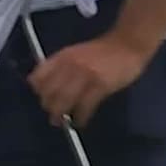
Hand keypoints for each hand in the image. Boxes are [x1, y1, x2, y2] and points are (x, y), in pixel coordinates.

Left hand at [27, 31, 153, 127]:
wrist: (128, 44)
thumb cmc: (102, 50)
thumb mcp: (76, 52)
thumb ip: (61, 66)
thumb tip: (46, 86)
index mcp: (63, 56)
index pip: (38, 77)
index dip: (39, 91)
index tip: (44, 99)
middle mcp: (70, 65)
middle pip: (49, 93)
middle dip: (49, 107)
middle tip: (54, 115)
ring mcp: (85, 75)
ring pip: (63, 102)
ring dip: (61, 115)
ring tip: (64, 122)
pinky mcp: (100, 86)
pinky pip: (84, 107)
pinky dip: (80, 118)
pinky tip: (81, 122)